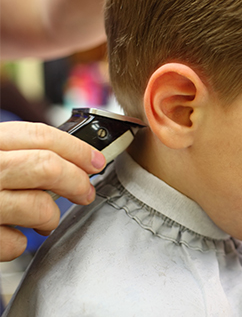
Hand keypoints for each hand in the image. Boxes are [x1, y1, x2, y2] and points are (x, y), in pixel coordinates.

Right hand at [0, 122, 105, 260]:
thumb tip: (73, 157)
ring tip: (44, 219)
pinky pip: (14, 243)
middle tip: (85, 192)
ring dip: (50, 217)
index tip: (96, 160)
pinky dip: (18, 243)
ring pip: (37, 206)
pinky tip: (9, 235)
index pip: (38, 135)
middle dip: (76, 181)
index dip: (76, 147)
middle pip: (45, 167)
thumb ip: (17, 152)